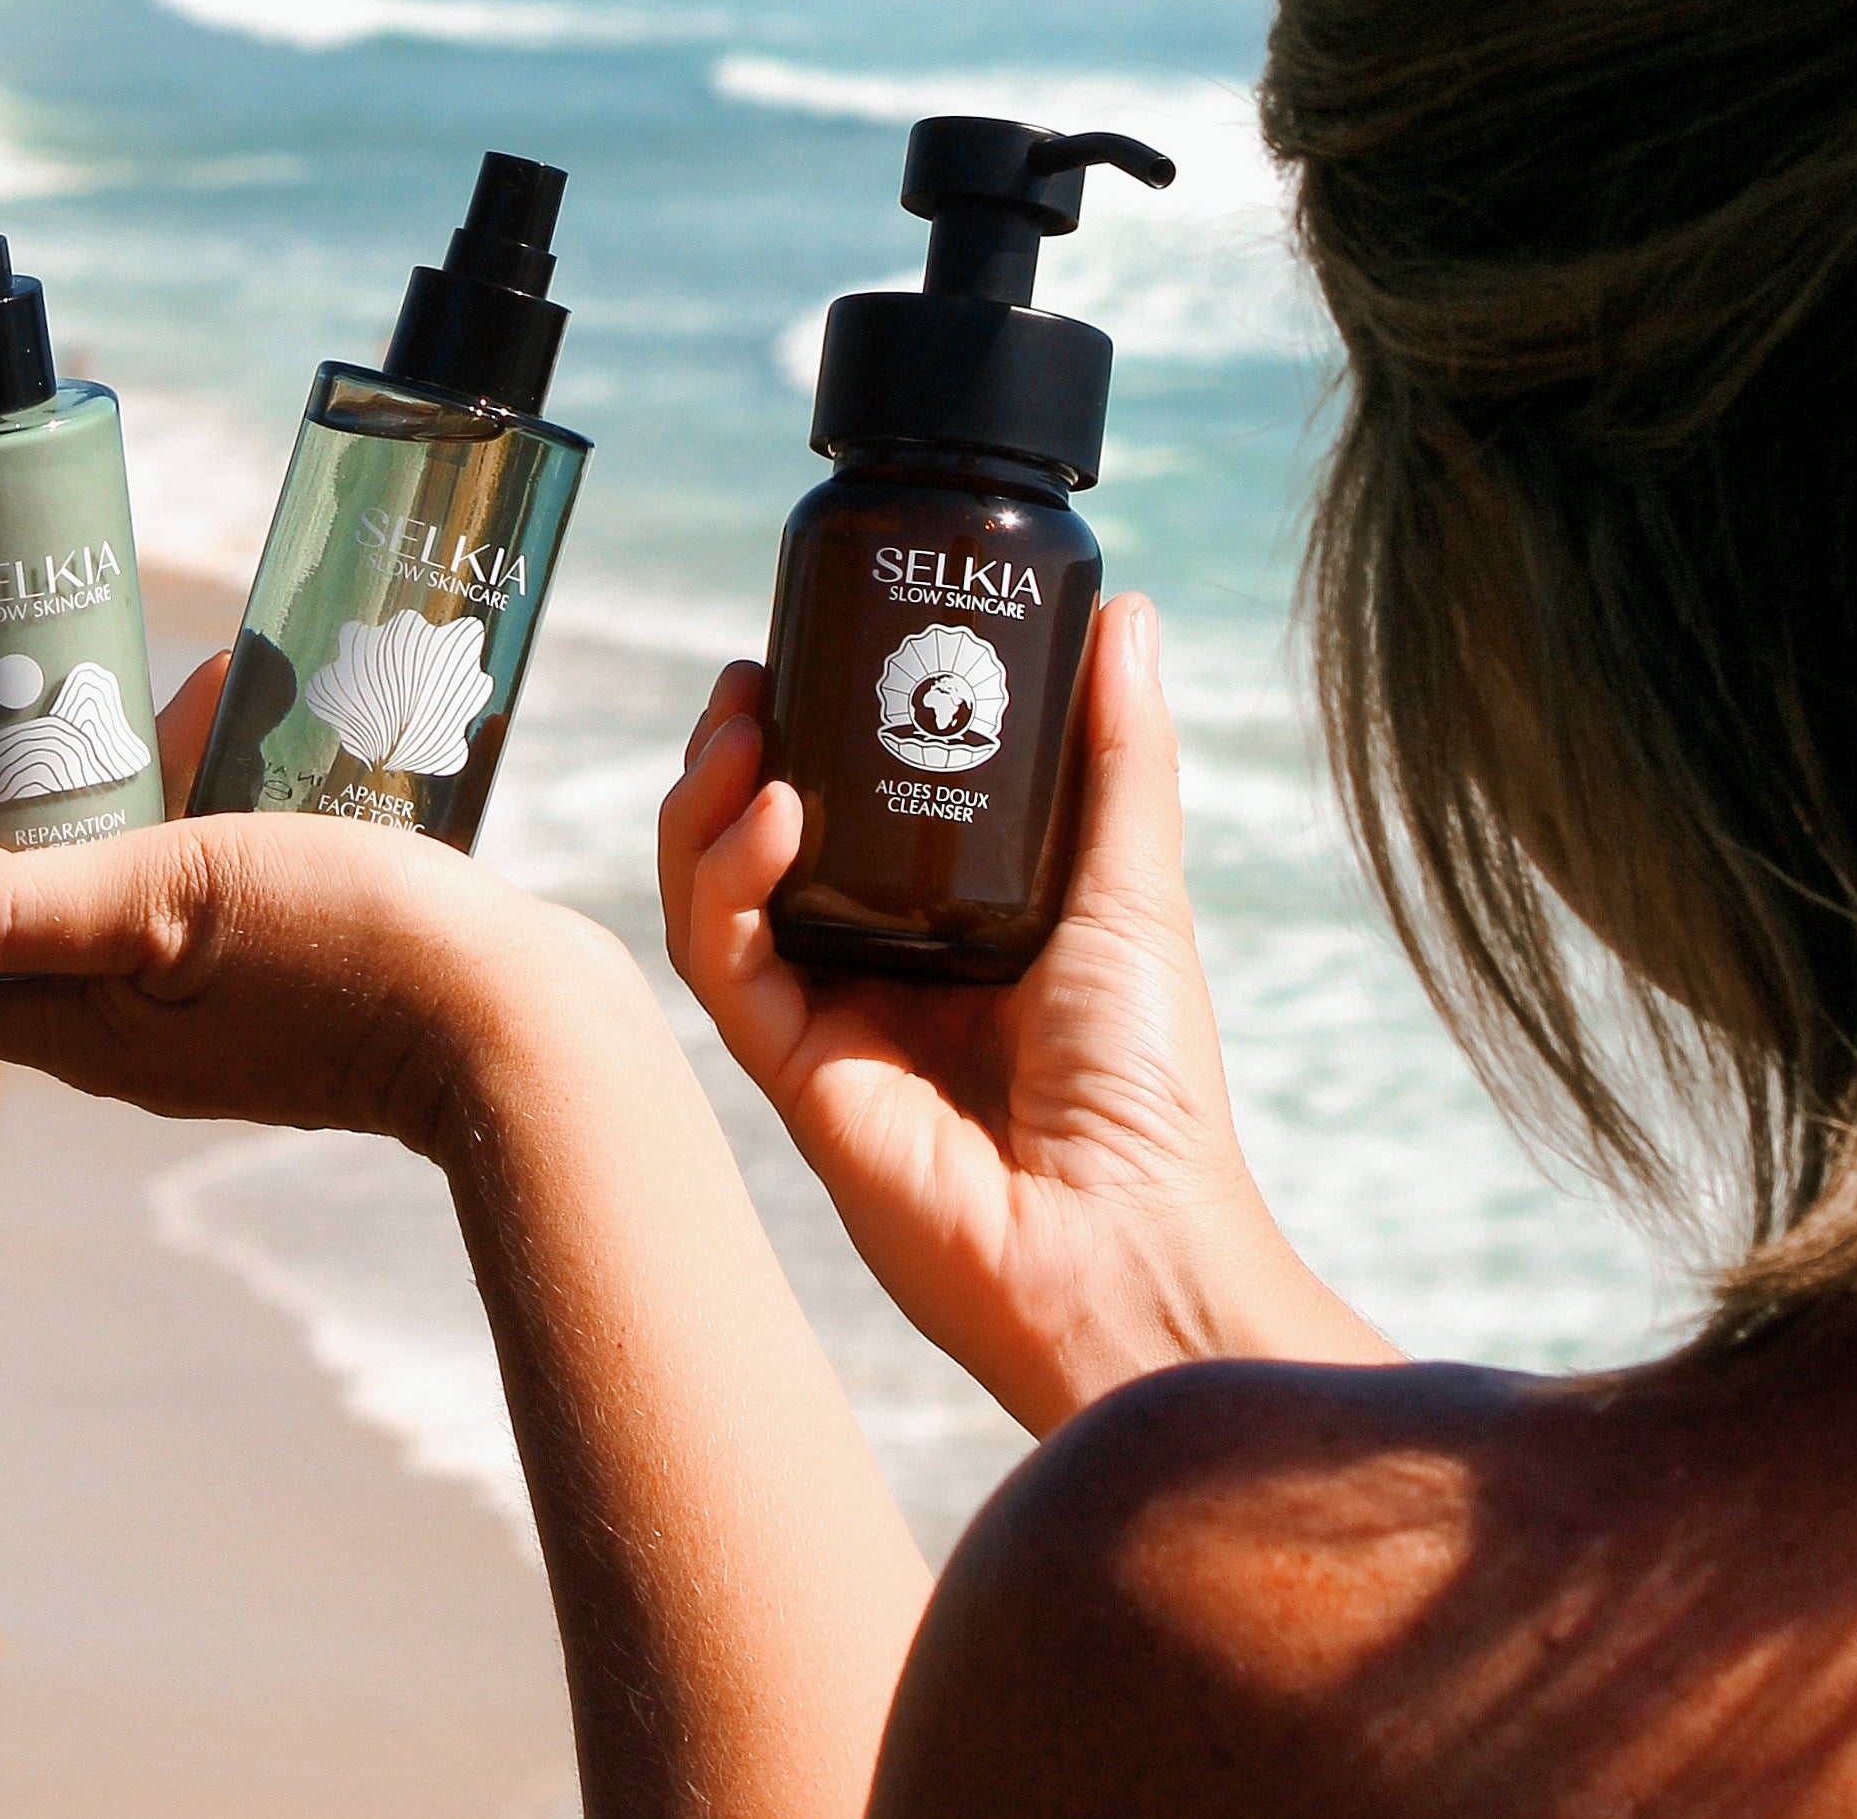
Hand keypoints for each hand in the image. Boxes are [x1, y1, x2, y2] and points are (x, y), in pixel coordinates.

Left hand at [0, 651, 639, 1156]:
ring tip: (203, 704)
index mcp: (85, 1030)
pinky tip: (280, 760)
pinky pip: (222, 909)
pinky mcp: (299, 999)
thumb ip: (23, 903)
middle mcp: (138, 1043)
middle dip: (47, 815)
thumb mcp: (174, 897)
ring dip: (145, 808)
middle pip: (35, 927)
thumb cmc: (346, 948)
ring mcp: (221, 1026)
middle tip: (95, 708)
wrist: (522, 1023)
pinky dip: (222, 834)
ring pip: (136, 907)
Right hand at [661, 596, 1392, 1435]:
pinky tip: (772, 815)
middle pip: (758, 839)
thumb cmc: (1150, 1090)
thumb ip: (1120, 753)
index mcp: (949, 923)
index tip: (814, 645)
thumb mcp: (1135, 887)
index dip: (813, 722)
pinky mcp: (791, 1073)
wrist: (1127, 1247)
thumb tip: (1125, 608)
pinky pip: (723, 963)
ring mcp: (826, 1020)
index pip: (849, 803)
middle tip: (747, 678)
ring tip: (739, 727)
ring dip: (705, 803)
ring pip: (713, 894)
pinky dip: (727, 882)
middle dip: (735, 750)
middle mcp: (875, 965)